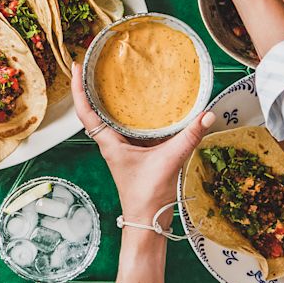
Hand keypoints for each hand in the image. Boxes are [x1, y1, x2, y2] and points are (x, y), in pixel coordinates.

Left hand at [71, 65, 213, 225]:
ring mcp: (121, 146)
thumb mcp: (169, 162)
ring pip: (110, 116)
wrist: (147, 221)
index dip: (78, 88)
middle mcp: (111, 141)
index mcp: (109, 142)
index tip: (76, 67)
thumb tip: (207, 114)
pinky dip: (129, 111)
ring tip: (112, 74)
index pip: (86, 111)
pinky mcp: (133, 151)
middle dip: (90, 85)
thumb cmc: (147, 195)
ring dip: (108, 97)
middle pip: (94, 109)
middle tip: (94, 62)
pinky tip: (141, 102)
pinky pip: (126, 124)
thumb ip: (188, 138)